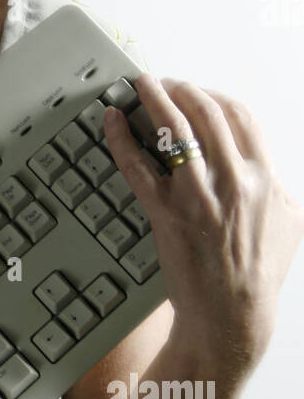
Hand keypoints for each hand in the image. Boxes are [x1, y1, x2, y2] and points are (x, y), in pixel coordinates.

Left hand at [103, 73, 303, 374]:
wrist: (233, 315)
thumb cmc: (259, 273)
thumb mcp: (289, 222)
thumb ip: (278, 185)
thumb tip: (268, 162)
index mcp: (264, 179)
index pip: (238, 116)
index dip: (213, 96)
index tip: (196, 91)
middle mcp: (234, 182)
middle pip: (204, 113)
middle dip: (180, 89)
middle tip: (162, 83)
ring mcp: (198, 197)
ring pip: (172, 130)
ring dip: (152, 98)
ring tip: (139, 86)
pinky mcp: (166, 214)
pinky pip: (137, 165)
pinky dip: (121, 138)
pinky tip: (113, 122)